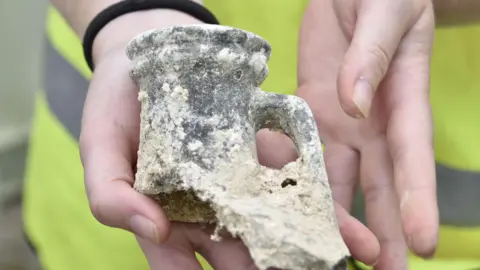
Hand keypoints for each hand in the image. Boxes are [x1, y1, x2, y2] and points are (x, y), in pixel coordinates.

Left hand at [297, 0, 437, 267]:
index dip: (416, 198)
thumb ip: (371, 58)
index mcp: (401, 98)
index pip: (411, 155)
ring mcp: (339, 120)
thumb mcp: (384, 13)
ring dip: (341, 220)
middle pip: (379, 183)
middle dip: (385, 230)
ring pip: (341, 179)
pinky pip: (302, 153)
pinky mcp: (309, 113)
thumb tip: (355, 104)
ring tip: (339, 260)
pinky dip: (297, 183)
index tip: (422, 243)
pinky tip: (292, 212)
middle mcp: (372, 121)